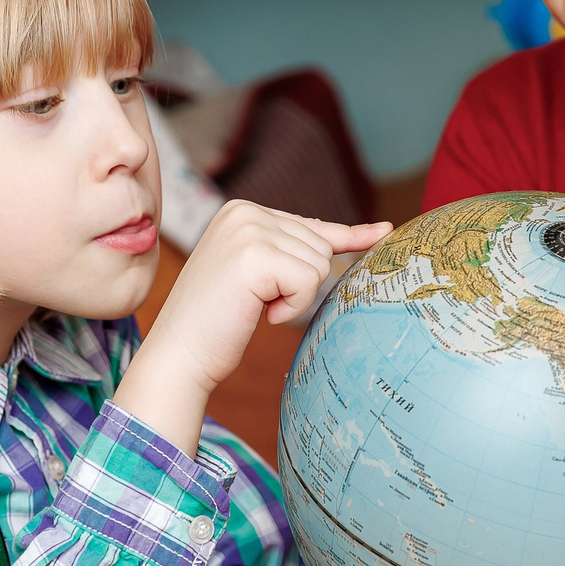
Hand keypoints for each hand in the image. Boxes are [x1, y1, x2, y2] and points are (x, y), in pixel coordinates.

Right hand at [121, 201, 388, 451]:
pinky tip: (260, 312)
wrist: (180, 354)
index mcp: (241, 211)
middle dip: (301, 284)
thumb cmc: (219, 324)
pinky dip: (292, 305)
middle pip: (320, 246)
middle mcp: (243, 211)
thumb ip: (292, 253)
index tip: (384, 231)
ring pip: (318, 263)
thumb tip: (361, 237)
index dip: (348, 237)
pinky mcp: (254, 254)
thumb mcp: (258, 277)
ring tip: (254, 307)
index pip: (310, 226)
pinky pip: (309, 280)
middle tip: (258, 304)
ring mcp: (246, 229)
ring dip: (295, 297)